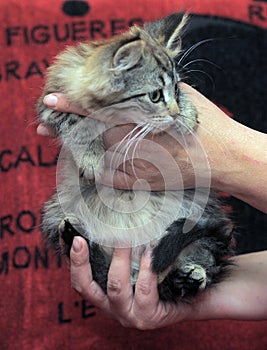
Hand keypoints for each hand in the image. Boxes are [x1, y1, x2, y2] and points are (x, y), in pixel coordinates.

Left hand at [38, 83, 266, 210]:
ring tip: (76, 143)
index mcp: (142, 117)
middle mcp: (134, 142)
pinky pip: (112, 179)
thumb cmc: (206, 123)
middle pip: (92, 135)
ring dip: (84, 150)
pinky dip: (100, 172)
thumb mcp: (181, 95)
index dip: (73, 104)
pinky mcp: (143, 183)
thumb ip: (153, 89)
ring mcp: (136, 166)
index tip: (51, 101)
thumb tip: (134, 84)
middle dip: (70, 130)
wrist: (225, 158)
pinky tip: (95, 165)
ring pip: (98, 157)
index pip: (99, 108)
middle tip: (52, 127)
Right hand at [70, 237, 266, 327]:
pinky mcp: (149, 318)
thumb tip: (113, 211)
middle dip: (81, 262)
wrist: (199, 292)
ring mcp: (130, 315)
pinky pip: (144, 290)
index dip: (70, 258)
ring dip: (120, 259)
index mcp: (105, 294)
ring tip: (124, 238)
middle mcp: (112, 308)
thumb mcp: (138, 259)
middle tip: (81, 239)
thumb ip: (123, 246)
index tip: (65, 234)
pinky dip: (146, 268)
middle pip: (85, 288)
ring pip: (116, 288)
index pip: (79, 278)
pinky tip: (150, 249)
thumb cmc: (164, 269)